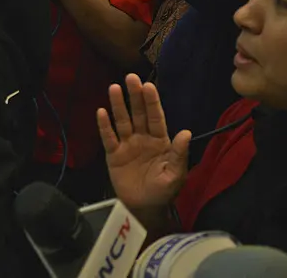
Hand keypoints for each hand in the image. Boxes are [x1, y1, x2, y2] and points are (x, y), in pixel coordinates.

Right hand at [99, 74, 190, 212]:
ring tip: (114, 88)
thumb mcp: (175, 175)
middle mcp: (143, 138)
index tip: (148, 86)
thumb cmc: (162, 192)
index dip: (152, 102)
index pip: (155, 117)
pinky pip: (108, 137)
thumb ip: (179, 154)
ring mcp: (127, 145)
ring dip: (118, 105)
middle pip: (138, 113)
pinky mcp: (113, 155)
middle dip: (135, 95)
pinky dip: (104, 126)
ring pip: (122, 121)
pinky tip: (101, 112)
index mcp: (160, 141)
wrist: (143, 209)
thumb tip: (185, 133)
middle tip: (131, 77)